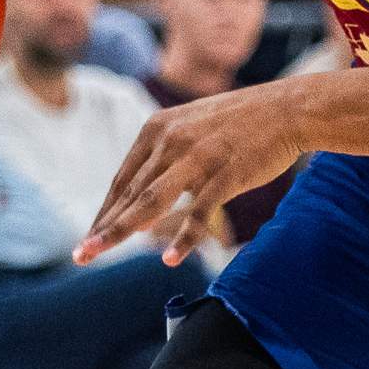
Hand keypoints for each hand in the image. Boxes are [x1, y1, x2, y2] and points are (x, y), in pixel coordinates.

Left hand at [78, 85, 308, 266]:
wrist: (287, 109)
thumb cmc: (240, 123)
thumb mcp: (191, 127)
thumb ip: (165, 157)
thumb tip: (142, 193)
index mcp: (157, 130)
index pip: (123, 180)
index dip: (105, 211)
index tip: (91, 237)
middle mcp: (171, 142)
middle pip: (130, 194)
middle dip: (103, 227)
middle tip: (80, 254)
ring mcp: (198, 157)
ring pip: (151, 201)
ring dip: (121, 230)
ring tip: (98, 252)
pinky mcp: (226, 173)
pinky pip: (200, 210)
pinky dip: (184, 236)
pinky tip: (170, 259)